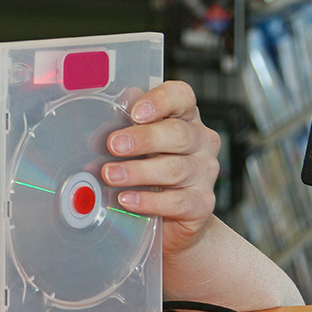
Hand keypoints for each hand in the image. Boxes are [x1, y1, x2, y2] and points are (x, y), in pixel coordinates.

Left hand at [102, 81, 220, 257]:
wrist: (169, 215)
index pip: (181, 96)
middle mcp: (201, 140)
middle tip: (113, 145)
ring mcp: (205, 172)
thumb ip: (124, 125)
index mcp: (184, 116)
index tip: (135, 113)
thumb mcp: (135, 141)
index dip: (160, 101)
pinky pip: (177, 201)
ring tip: (111, 175)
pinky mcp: (202, 203)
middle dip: (143, 139)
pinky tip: (127, 199)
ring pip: (175, 169)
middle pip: (177, 133)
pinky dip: (149, 201)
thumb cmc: (148, 166)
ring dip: (138, 171)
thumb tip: (106, 119)